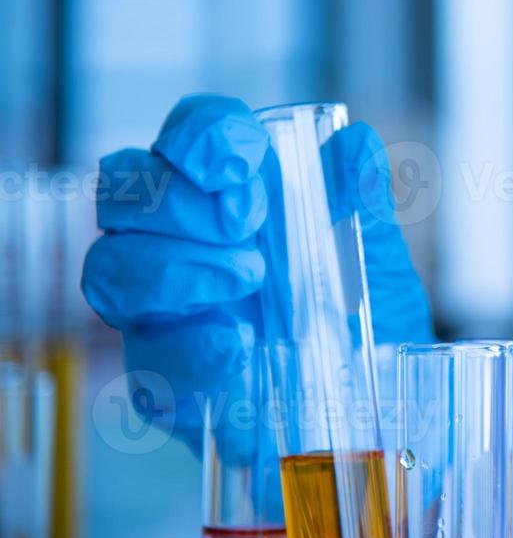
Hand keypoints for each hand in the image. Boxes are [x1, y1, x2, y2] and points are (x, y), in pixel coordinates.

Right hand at [81, 95, 432, 446]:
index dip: (199, 134)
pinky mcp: (163, 381)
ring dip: (174, 268)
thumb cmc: (363, 314)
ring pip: (111, 270)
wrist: (376, 405)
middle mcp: (175, 241)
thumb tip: (356, 147)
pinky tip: (235, 347)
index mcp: (226, 190)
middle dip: (180, 202)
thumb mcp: (375, 254)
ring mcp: (159, 311)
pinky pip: (146, 359)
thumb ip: (361, 201)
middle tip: (249, 225)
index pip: (188, 132)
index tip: (239, 160)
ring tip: (249, 279)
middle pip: (123, 192)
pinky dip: (189, 348)